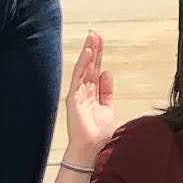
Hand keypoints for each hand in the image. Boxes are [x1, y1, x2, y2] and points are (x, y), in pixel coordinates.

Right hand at [58, 34, 119, 163]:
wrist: (92, 150)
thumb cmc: (98, 134)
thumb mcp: (107, 107)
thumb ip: (107, 91)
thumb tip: (109, 73)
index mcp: (92, 93)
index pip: (95, 69)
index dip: (98, 54)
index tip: (100, 39)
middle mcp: (83, 91)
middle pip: (89, 66)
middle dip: (93, 49)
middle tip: (95, 32)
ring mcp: (77, 94)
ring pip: (83, 68)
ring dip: (88, 52)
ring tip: (92, 37)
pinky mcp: (73, 98)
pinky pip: (78, 78)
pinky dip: (83, 65)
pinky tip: (88, 53)